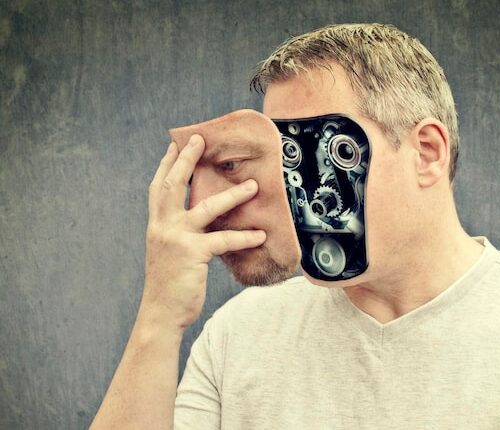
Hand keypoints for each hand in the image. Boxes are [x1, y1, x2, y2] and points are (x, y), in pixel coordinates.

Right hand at [139, 134, 265, 331]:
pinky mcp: (194, 253)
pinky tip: (260, 234)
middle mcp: (163, 226)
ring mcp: (177, 238)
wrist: (161, 313)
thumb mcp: (168, 251)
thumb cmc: (170, 283)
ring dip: (233, 194)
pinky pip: (224, 239)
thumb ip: (179, 231)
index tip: (175, 143)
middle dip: (186, 159)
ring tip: (254, 185)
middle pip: (173, 184)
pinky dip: (244, 236)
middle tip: (199, 139)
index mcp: (156, 224)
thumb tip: (200, 217)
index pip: (159, 187)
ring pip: (207, 207)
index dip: (167, 163)